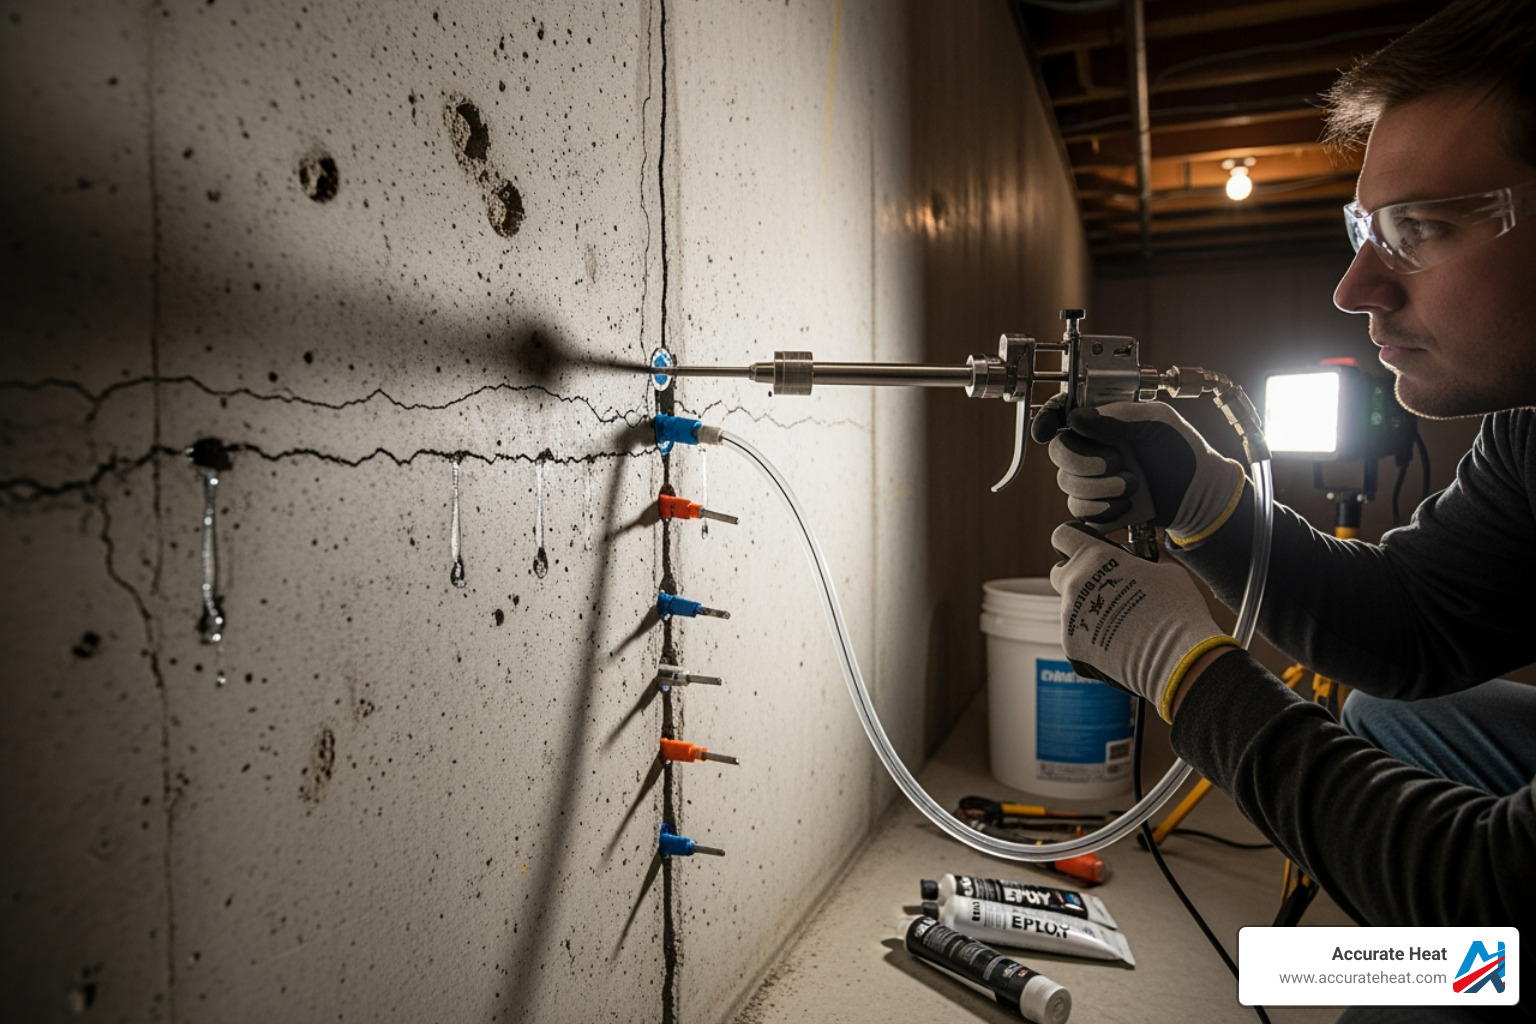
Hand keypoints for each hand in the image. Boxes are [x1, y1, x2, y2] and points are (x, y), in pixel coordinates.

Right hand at [1031, 398, 1245, 547]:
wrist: (1199, 495)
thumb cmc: (1183, 452)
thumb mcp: (1158, 421)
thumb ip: (1118, 415)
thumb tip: (1076, 418)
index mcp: (1104, 421)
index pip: (1063, 412)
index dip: (1047, 419)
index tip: (1044, 431)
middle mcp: (1093, 448)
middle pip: (1059, 452)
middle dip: (1084, 461)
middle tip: (1116, 462)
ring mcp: (1092, 478)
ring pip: (1066, 483)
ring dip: (1100, 487)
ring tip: (1133, 485)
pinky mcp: (1096, 506)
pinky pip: (1079, 509)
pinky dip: (1101, 508)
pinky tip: (1125, 505)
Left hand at [1049, 522, 1238, 721]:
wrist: (1176, 657)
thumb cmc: (1176, 608)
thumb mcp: (1165, 569)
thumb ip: (1138, 560)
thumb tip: (1136, 562)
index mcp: (1095, 557)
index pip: (1063, 535)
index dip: (1073, 539)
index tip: (1084, 547)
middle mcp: (1075, 583)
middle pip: (1060, 572)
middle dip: (1076, 576)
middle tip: (1103, 587)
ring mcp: (1069, 615)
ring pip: (1070, 606)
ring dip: (1087, 609)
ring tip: (1120, 622)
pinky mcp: (1070, 643)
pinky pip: (1075, 633)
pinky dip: (1090, 636)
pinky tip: (1116, 642)